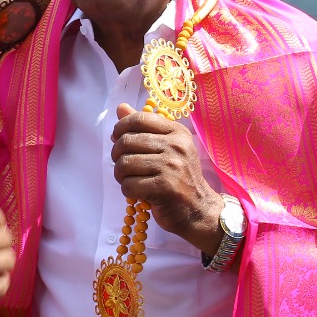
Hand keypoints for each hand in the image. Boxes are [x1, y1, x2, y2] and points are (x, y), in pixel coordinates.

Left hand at [110, 104, 224, 256]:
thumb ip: (143, 127)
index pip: (138, 119)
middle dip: (117, 156)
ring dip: (121, 175)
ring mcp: (171, 166)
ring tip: (130, 180)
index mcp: (176, 132)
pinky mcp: (165, 187)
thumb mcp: (167, 147)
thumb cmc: (179, 177)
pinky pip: (129, 185)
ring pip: (124, 164)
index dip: (120, 128)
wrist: (199, 208)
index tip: (118, 140)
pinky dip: (128, 191)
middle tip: (123, 166)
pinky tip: (137, 192)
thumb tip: (120, 108)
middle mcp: (176, 145)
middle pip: (126, 142)